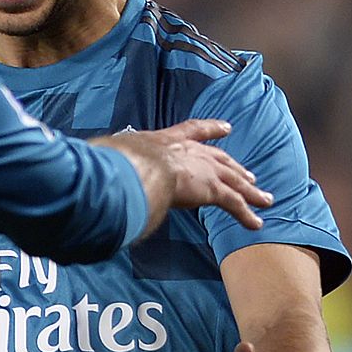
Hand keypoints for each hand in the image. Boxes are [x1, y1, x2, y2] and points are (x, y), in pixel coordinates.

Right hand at [94, 119, 271, 234]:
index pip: (192, 131)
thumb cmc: (117, 161)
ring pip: (234, 181)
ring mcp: (203, 170)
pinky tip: (256, 224)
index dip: (210, 130)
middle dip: (236, 167)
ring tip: (265, 199)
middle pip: (220, 159)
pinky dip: (246, 214)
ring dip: (251, 192)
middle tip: (249, 175)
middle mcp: (189, 152)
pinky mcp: (211, 191)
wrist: (136, 167)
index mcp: (165, 140)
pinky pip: (234, 204)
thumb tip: (87, 171)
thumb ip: (109, 163)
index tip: (226, 128)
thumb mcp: (112, 156)